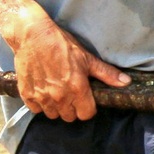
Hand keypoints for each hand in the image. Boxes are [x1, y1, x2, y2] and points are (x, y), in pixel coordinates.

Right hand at [6, 11, 128, 121]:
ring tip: (57, 93)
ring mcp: (42, 97)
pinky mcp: (27, 94)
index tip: (86, 100)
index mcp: (77, 88)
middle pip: (69, 117)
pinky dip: (40, 104)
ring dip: (56, 108)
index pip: (86, 114)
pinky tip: (43, 91)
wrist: (33, 36)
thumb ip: (107, 74)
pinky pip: (35, 109)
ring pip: (53, 115)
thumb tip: (126, 82)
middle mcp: (59, 96)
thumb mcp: (87, 58)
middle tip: (72, 95)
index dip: (88, 108)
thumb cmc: (61, 45)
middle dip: (73, 108)